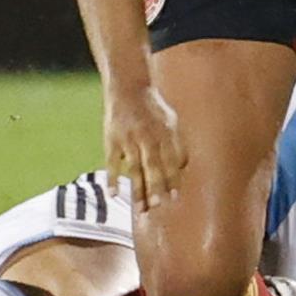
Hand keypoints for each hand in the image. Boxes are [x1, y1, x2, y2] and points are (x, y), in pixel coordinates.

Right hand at [103, 83, 186, 211]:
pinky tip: (113, 194)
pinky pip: (112, 162)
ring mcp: (129, 138)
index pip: (171, 160)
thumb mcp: (172, 120)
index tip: (175, 197)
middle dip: (157, 187)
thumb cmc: (153, 107)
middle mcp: (148, 136)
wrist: (127, 86)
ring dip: (138, 189)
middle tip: (159, 206)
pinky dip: (112, 178)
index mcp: (165, 132)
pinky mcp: (112, 139)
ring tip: (141, 209)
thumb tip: (184, 168)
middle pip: (153, 166)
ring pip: (134, 168)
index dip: (173, 179)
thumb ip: (178, 143)